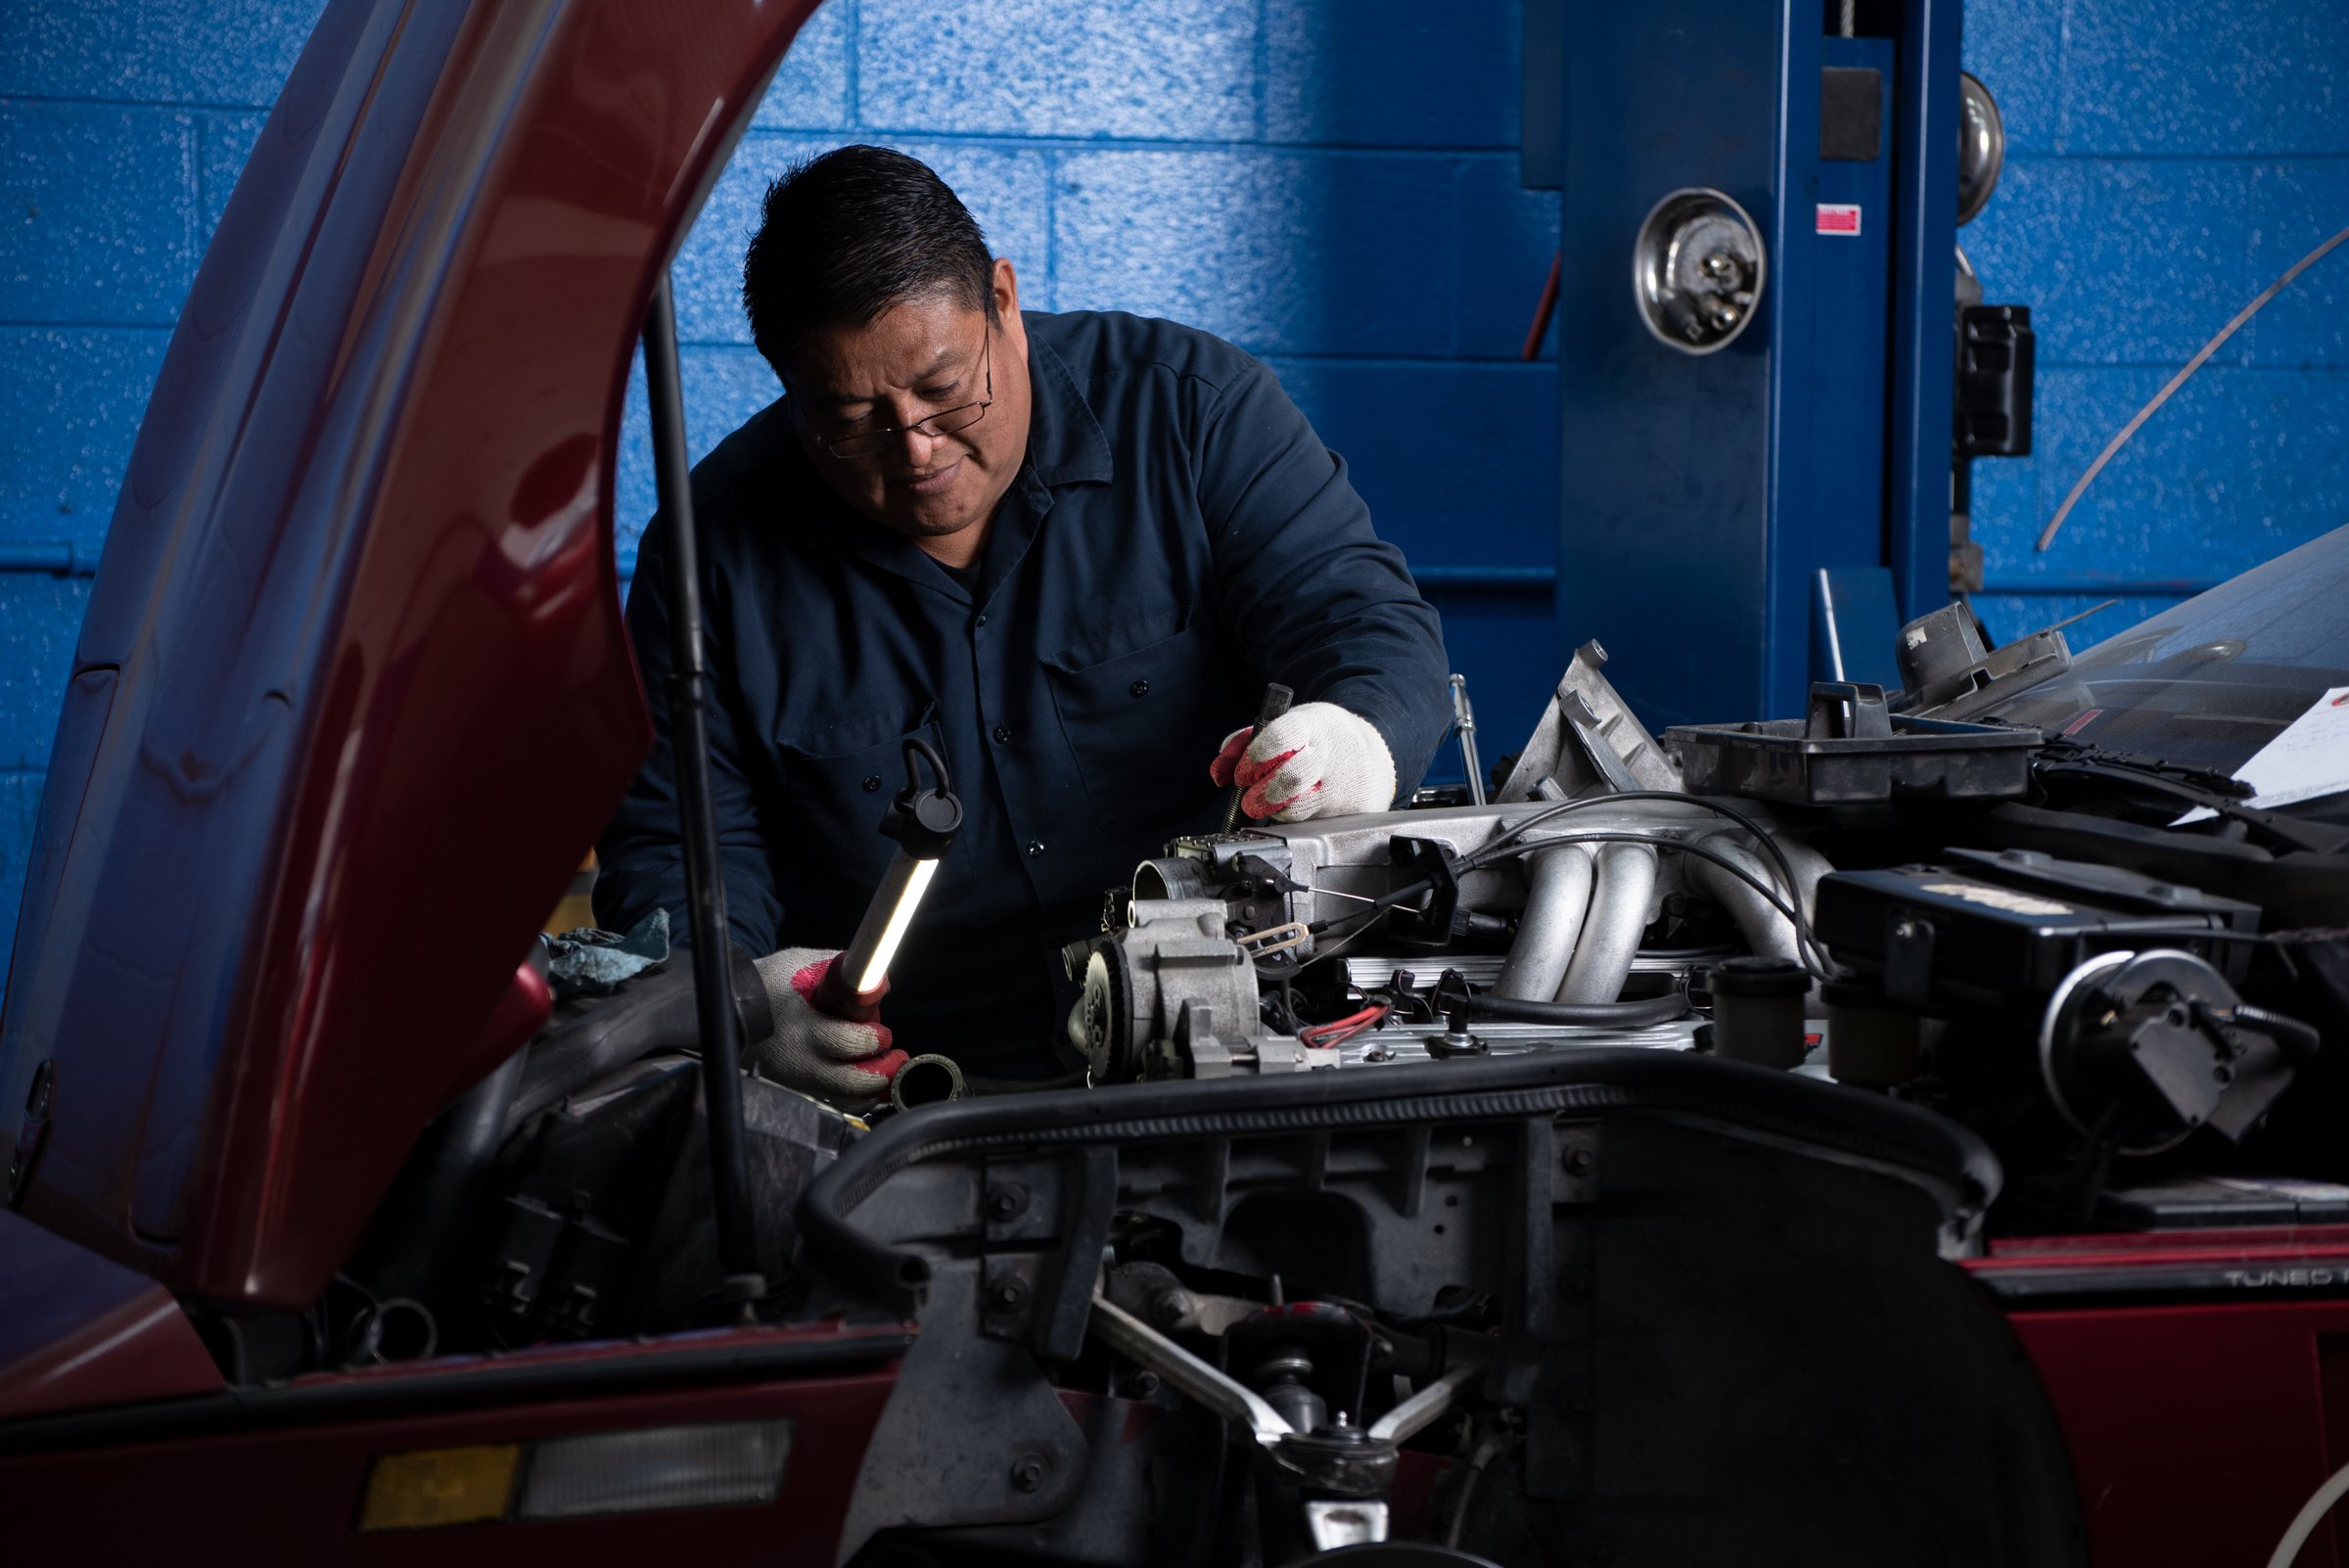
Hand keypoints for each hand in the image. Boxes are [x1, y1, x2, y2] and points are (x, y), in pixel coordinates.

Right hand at [748, 947, 907, 1103]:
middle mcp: (799, 1059)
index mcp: (802, 1027)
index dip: (874, 1040)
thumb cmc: (769, 983)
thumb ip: (839, 970)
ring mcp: (797, 1079)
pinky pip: (833, 1103)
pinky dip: (856, 1099)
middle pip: (850, 1081)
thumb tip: (877, 982)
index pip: (847, 1043)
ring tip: (889, 1075)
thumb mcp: (801, 964)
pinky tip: (870, 1087)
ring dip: (874, 1091)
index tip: (883, 1032)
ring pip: (844, 1100)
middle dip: (882, 1071)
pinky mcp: (796, 1088)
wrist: (730, 1008)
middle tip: (895, 1055)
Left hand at [1207, 701, 1395, 821]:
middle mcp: (1331, 754)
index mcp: (1313, 724)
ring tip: (1272, 803)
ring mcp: (1344, 785)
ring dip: (1275, 810)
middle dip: (1262, 793)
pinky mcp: (1351, 813)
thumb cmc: (1320, 739)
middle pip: (1292, 778)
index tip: (1243, 772)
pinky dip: (1296, 821)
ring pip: (1299, 808)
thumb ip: (1247, 743)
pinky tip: (1296, 808)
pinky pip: (1313, 824)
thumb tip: (1219, 772)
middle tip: (1249, 799)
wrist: (1371, 756)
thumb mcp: (1289, 726)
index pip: (1282, 736)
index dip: (1256, 756)